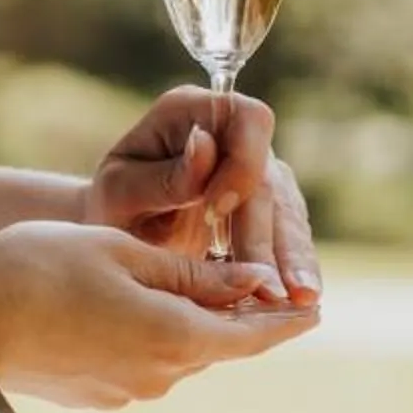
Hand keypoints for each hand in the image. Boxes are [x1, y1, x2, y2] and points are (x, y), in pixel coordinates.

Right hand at [0, 219, 317, 409]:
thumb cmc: (36, 267)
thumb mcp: (121, 252)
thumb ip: (193, 273)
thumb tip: (254, 284)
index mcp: (176, 336)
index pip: (254, 334)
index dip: (286, 318)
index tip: (316, 307)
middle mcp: (161, 376)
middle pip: (214, 340)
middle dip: (226, 307)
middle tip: (234, 269)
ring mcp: (128, 391)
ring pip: (175, 348)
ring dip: (178, 316)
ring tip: (154, 275)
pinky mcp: (98, 396)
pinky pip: (139, 360)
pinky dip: (140, 332)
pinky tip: (103, 301)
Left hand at [81, 86, 320, 306]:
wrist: (118, 227)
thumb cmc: (114, 202)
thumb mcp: (122, 190)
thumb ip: (163, 175)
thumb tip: (205, 145)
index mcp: (193, 110)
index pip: (244, 119)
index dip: (241, 162)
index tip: (216, 211)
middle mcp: (235, 135)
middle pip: (269, 178)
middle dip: (268, 236)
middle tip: (269, 286)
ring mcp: (259, 170)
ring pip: (288, 213)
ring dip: (294, 259)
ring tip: (299, 300)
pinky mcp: (271, 208)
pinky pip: (289, 237)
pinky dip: (293, 269)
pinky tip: (299, 301)